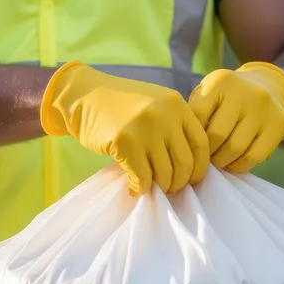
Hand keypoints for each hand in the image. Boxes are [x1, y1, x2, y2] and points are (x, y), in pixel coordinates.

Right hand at [41, 62, 208, 195]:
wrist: (82, 95)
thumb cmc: (118, 104)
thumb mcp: (154, 104)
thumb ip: (173, 125)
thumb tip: (189, 166)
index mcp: (177, 105)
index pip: (201, 143)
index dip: (199, 167)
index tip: (191, 179)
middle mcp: (165, 115)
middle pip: (185, 162)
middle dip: (179, 183)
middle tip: (169, 188)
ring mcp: (145, 128)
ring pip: (165, 174)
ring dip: (160, 188)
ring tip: (151, 188)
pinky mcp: (124, 142)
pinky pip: (142, 177)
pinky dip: (139, 188)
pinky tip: (134, 189)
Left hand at [187, 62, 283, 173]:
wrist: (268, 86)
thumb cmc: (226, 97)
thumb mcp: (208, 94)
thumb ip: (195, 114)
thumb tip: (185, 146)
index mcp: (220, 82)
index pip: (198, 117)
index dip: (192, 135)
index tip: (192, 142)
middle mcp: (244, 92)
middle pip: (217, 136)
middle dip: (207, 152)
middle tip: (205, 157)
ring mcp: (264, 108)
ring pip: (236, 149)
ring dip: (222, 161)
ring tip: (218, 160)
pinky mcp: (279, 123)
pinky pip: (255, 156)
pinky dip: (240, 165)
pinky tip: (234, 161)